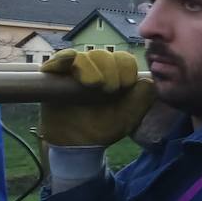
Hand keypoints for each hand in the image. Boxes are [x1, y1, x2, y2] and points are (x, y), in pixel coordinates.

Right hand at [39, 49, 154, 146]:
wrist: (79, 144)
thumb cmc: (105, 127)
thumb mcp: (130, 116)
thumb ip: (143, 99)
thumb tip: (148, 80)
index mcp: (115, 75)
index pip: (124, 59)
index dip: (127, 68)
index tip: (125, 86)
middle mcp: (95, 69)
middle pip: (105, 55)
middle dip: (111, 70)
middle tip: (109, 89)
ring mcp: (74, 72)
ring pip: (84, 56)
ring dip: (91, 68)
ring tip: (93, 84)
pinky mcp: (53, 76)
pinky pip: (58, 60)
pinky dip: (65, 57)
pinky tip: (70, 59)